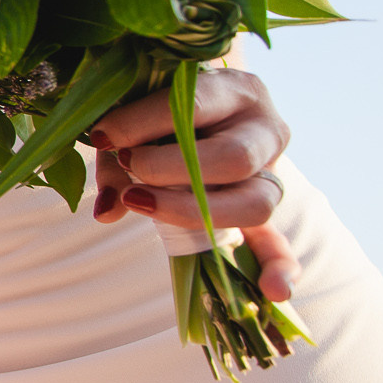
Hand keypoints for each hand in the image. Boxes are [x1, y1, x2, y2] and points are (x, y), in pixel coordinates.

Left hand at [87, 69, 298, 298]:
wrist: (199, 113)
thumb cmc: (159, 115)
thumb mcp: (138, 122)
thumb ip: (118, 159)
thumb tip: (106, 210)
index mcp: (235, 91)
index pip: (195, 104)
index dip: (143, 122)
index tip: (103, 136)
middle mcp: (265, 129)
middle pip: (233, 157)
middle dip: (170, 168)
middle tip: (128, 166)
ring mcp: (273, 171)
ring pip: (254, 201)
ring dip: (192, 209)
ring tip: (140, 202)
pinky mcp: (262, 206)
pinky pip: (280, 244)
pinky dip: (278, 268)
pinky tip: (275, 292)